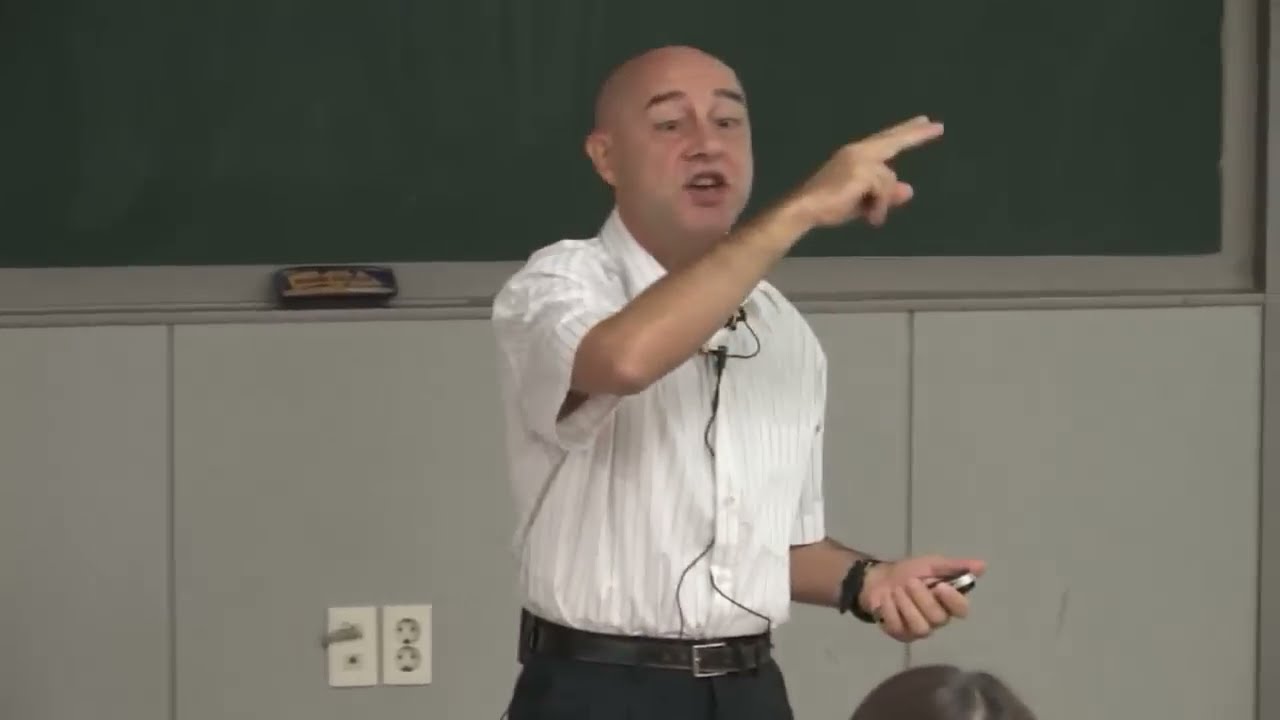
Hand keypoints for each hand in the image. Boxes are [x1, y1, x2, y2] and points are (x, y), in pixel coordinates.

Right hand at [788, 115, 943, 228]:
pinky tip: (871, 219)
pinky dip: (879, 207)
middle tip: (938, 126)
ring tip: (872, 218)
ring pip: (889, 179)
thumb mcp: (863, 201)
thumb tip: (909, 189)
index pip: (886, 140)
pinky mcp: (862, 171)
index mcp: (856, 155)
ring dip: (882, 202)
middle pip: (893, 140)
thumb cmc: (828, 206)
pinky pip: (883, 190)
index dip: (905, 132)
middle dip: (916, 134)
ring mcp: (860, 159)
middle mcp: (859, 151)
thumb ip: (885, 194)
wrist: (806, 209)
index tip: (924, 121)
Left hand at [859, 554, 985, 641]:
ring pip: (921, 627)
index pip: (962, 610)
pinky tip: (886, 599)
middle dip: (921, 598)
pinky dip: (890, 610)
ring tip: (896, 590)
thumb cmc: (910, 571)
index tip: (940, 586)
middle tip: (909, 582)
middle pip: (938, 619)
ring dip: (906, 605)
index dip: (953, 600)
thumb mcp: (932, 564)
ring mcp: (919, 629)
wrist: (879, 578)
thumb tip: (983, 565)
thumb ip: (955, 566)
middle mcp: (938, 619)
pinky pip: (898, 628)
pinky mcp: (901, 634)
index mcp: (949, 602)